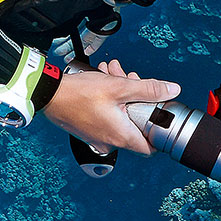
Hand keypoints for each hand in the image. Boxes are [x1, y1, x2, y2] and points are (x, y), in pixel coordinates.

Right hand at [39, 58, 179, 154]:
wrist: (49, 95)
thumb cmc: (80, 93)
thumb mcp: (120, 87)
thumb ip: (149, 89)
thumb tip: (172, 90)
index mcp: (121, 137)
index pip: (150, 147)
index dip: (158, 131)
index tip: (159, 113)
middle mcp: (109, 142)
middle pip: (134, 124)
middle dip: (136, 99)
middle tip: (130, 79)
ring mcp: (97, 137)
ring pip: (120, 117)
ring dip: (121, 95)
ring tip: (113, 73)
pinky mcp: (88, 130)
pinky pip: (106, 117)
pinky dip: (109, 101)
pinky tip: (104, 80)